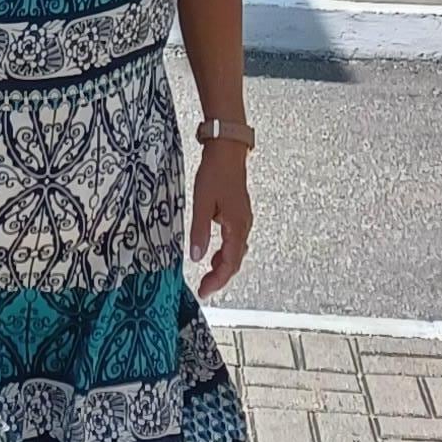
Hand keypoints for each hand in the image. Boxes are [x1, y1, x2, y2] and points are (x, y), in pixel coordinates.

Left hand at [189, 149, 251, 301]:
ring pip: (236, 251)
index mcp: (237, 226)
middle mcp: (244, 225)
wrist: (227, 149)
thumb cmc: (215, 173)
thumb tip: (196, 257)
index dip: (217, 280)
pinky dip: (224, 251)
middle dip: (220, 277)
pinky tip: (213, 252)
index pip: (230, 262)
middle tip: (205, 288)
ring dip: (222, 265)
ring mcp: (243, 219)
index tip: (204, 291)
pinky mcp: (238, 213)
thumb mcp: (202, 202)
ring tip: (207, 275)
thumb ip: (200, 231)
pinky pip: (234, 240)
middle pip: (235, 260)